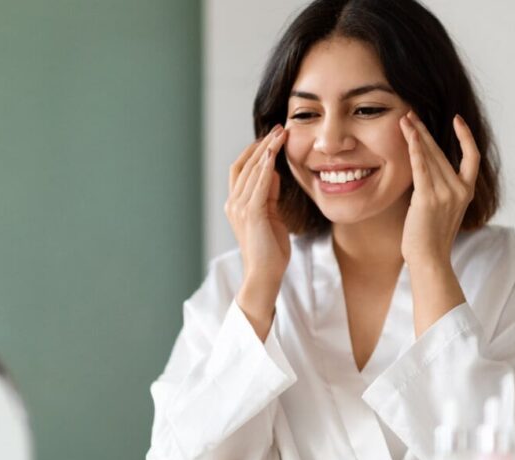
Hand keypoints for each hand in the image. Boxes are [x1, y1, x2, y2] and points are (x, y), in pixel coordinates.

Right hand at [225, 125, 289, 338]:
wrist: (265, 275)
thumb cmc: (270, 250)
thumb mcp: (271, 215)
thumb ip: (270, 195)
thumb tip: (274, 173)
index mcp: (236, 204)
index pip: (242, 168)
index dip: (255, 150)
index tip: (272, 136)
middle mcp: (234, 203)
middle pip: (245, 164)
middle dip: (262, 144)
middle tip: (279, 128)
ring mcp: (240, 208)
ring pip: (252, 170)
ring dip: (266, 150)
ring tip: (280, 134)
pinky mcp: (251, 214)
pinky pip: (259, 184)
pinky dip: (266, 167)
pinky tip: (274, 154)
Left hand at [399, 111, 479, 269]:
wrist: (429, 259)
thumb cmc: (430, 238)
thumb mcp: (442, 210)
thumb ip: (440, 190)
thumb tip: (426, 173)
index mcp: (466, 192)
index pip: (473, 157)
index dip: (466, 137)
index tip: (457, 120)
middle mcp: (460, 190)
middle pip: (443, 152)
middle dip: (425, 131)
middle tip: (411, 115)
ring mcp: (446, 194)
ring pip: (430, 156)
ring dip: (416, 135)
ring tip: (404, 120)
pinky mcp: (429, 198)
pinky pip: (422, 167)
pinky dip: (416, 150)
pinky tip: (410, 136)